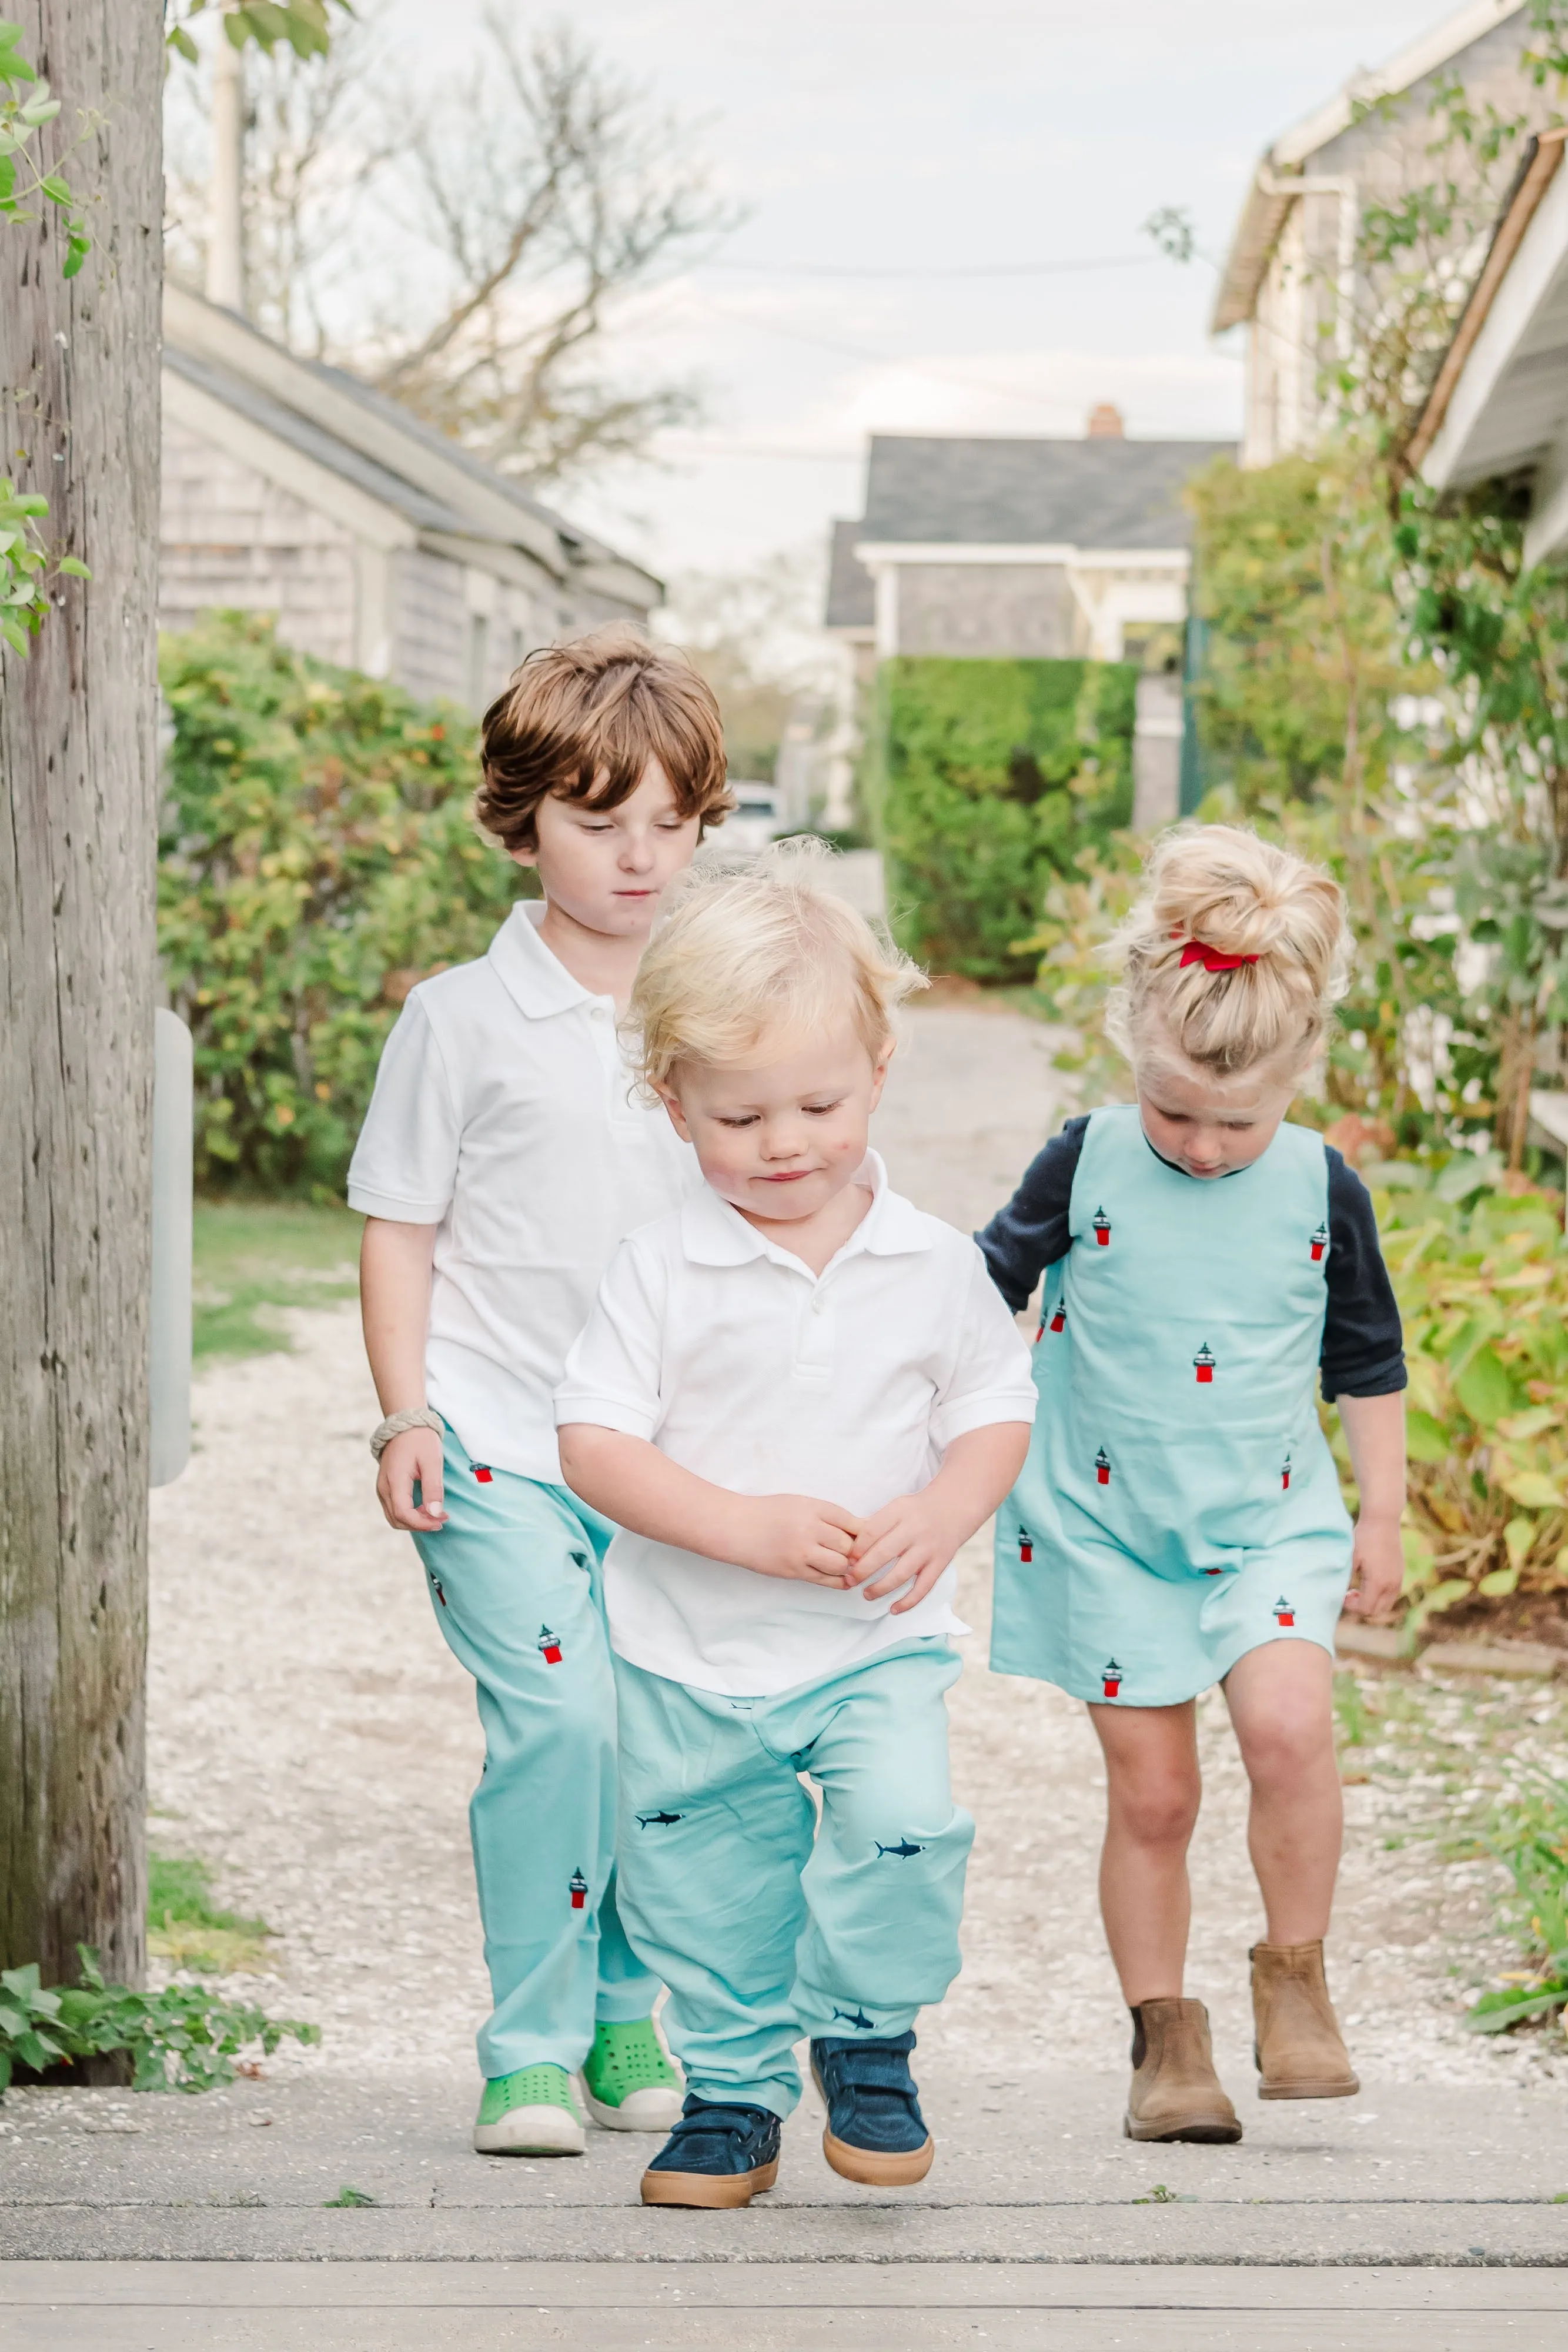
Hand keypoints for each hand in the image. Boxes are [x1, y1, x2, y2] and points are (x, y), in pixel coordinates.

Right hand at [377, 1425, 447, 1534]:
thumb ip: (433, 1487)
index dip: (422, 1523)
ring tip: (435, 1514)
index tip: (441, 1520)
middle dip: (419, 1525)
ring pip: (394, 1517)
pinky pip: (394, 1509)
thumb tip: (435, 1513)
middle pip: (397, 1519)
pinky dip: (408, 1514)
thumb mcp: (432, 1461)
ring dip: (414, 1521)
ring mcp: (382, 1488)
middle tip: (442, 1519)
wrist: (406, 1425)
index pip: (403, 1513)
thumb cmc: (421, 1440)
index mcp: (394, 1480)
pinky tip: (425, 1508)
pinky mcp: (385, 1487)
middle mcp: (383, 1487)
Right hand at [732, 1494, 861, 1585]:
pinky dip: (838, 1581)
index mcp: (813, 1507)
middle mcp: (809, 1528)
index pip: (851, 1522)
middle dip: (855, 1551)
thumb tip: (859, 1529)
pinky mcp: (794, 1571)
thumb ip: (827, 1515)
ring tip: (845, 1565)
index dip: (863, 1533)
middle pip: (849, 1545)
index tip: (867, 1538)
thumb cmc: (769, 1513)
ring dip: (846, 1567)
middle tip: (856, 1554)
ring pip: (841, 1565)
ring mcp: (801, 1552)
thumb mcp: (799, 1504)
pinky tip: (843, 1580)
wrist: (737, 1527)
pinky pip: (825, 1580)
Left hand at [846, 1489, 966, 1614]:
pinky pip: (923, 1587)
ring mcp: (928, 1549)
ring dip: (881, 1588)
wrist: (954, 1508)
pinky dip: (908, 1602)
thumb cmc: (916, 1511)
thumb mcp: (896, 1507)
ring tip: (867, 1595)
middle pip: (884, 1553)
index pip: (872, 1531)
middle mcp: (915, 1529)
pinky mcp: (940, 1564)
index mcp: (900, 1511)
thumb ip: (877, 1525)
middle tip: (850, 1580)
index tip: (847, 1560)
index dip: (857, 1548)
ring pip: (901, 1574)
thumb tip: (850, 1549)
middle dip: (863, 1571)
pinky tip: (893, 1609)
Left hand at [1343, 1514, 1403, 1618]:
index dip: (1351, 1607)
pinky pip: (1392, 1594)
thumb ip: (1347, 1579)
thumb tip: (1339, 1593)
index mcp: (1377, 1582)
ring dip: (1372, 1602)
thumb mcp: (1351, 1559)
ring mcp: (1398, 1579)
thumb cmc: (1364, 1537)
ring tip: (1358, 1589)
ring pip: (1386, 1604)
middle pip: (1377, 1611)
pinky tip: (1368, 1581)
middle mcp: (1391, 1584)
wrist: (1383, 1520)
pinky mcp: (1400, 1573)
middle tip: (1349, 1594)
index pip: (1365, 1609)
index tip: (1342, 1595)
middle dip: (1361, 1607)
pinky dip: (1380, 1595)